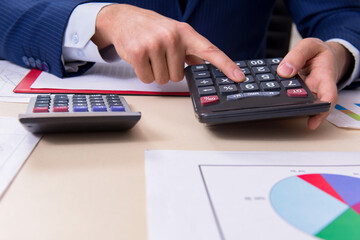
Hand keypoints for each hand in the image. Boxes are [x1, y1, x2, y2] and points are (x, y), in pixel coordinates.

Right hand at [91, 4, 244, 84]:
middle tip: (159, 56)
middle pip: (178, 76)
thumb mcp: (176, 33)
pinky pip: (147, 78)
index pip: (211, 51)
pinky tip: (141, 59)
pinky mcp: (138, 53)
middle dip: (167, 70)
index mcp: (186, 33)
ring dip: (155, 72)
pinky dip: (143, 73)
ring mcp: (155, 44)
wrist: (125, 19)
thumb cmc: (153, 28)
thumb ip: (191, 51)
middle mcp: (172, 37)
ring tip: (149, 56)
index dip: (227, 65)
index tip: (239, 77)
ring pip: (163, 79)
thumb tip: (203, 65)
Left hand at [277, 38, 353, 129]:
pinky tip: (267, 103)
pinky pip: (286, 99)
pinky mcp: (294, 95)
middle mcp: (315, 91)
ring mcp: (304, 95)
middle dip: (298, 112)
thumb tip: (284, 71)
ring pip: (296, 105)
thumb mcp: (309, 46)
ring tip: (274, 112)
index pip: (328, 96)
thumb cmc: (317, 53)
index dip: (321, 110)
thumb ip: (297, 55)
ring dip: (286, 109)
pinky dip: (278, 101)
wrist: (319, 56)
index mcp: (324, 78)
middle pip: (309, 106)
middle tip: (285, 115)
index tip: (312, 120)